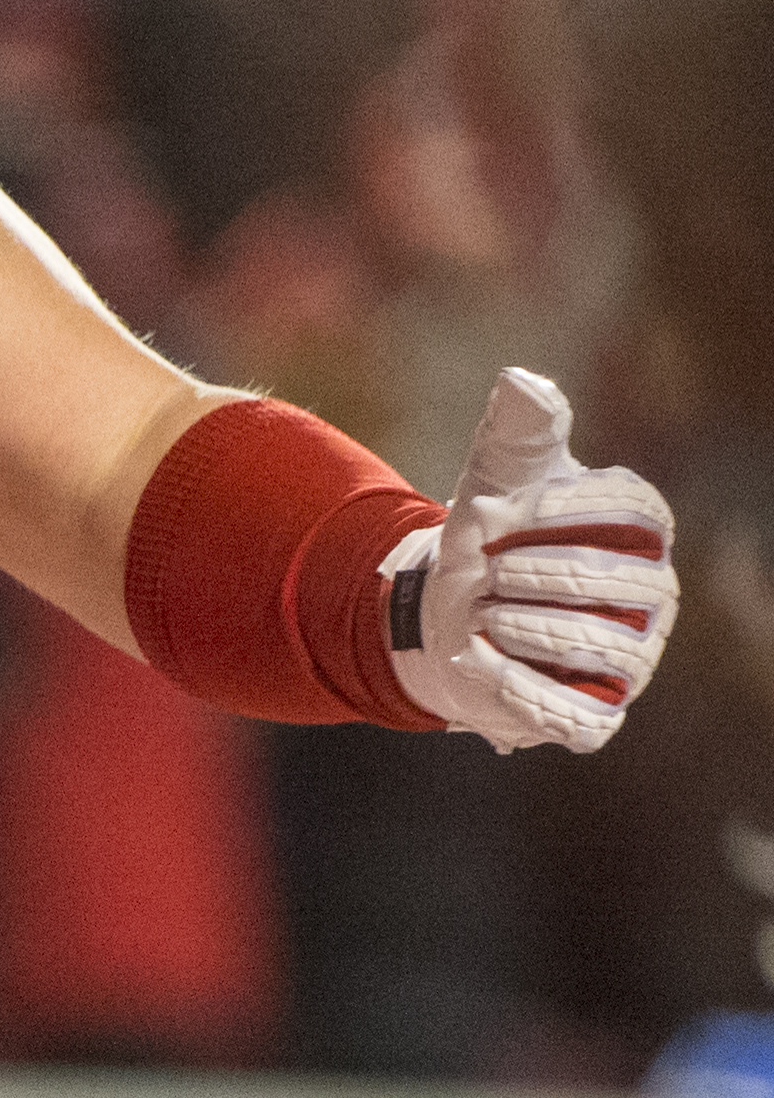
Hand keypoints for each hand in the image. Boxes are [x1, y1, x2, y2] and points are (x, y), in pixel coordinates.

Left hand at [387, 367, 675, 752]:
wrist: (446, 606)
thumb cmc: (490, 533)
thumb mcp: (495, 476)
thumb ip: (516, 431)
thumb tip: (524, 381)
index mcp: (640, 530)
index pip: (635, 507)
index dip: (562, 504)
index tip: (496, 504)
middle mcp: (651, 595)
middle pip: (616, 580)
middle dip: (533, 570)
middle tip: (480, 565)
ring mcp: (631, 657)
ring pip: (604, 647)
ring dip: (527, 625)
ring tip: (480, 610)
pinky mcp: (598, 712)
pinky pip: (580, 716)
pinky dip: (520, 689)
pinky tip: (475, 659)